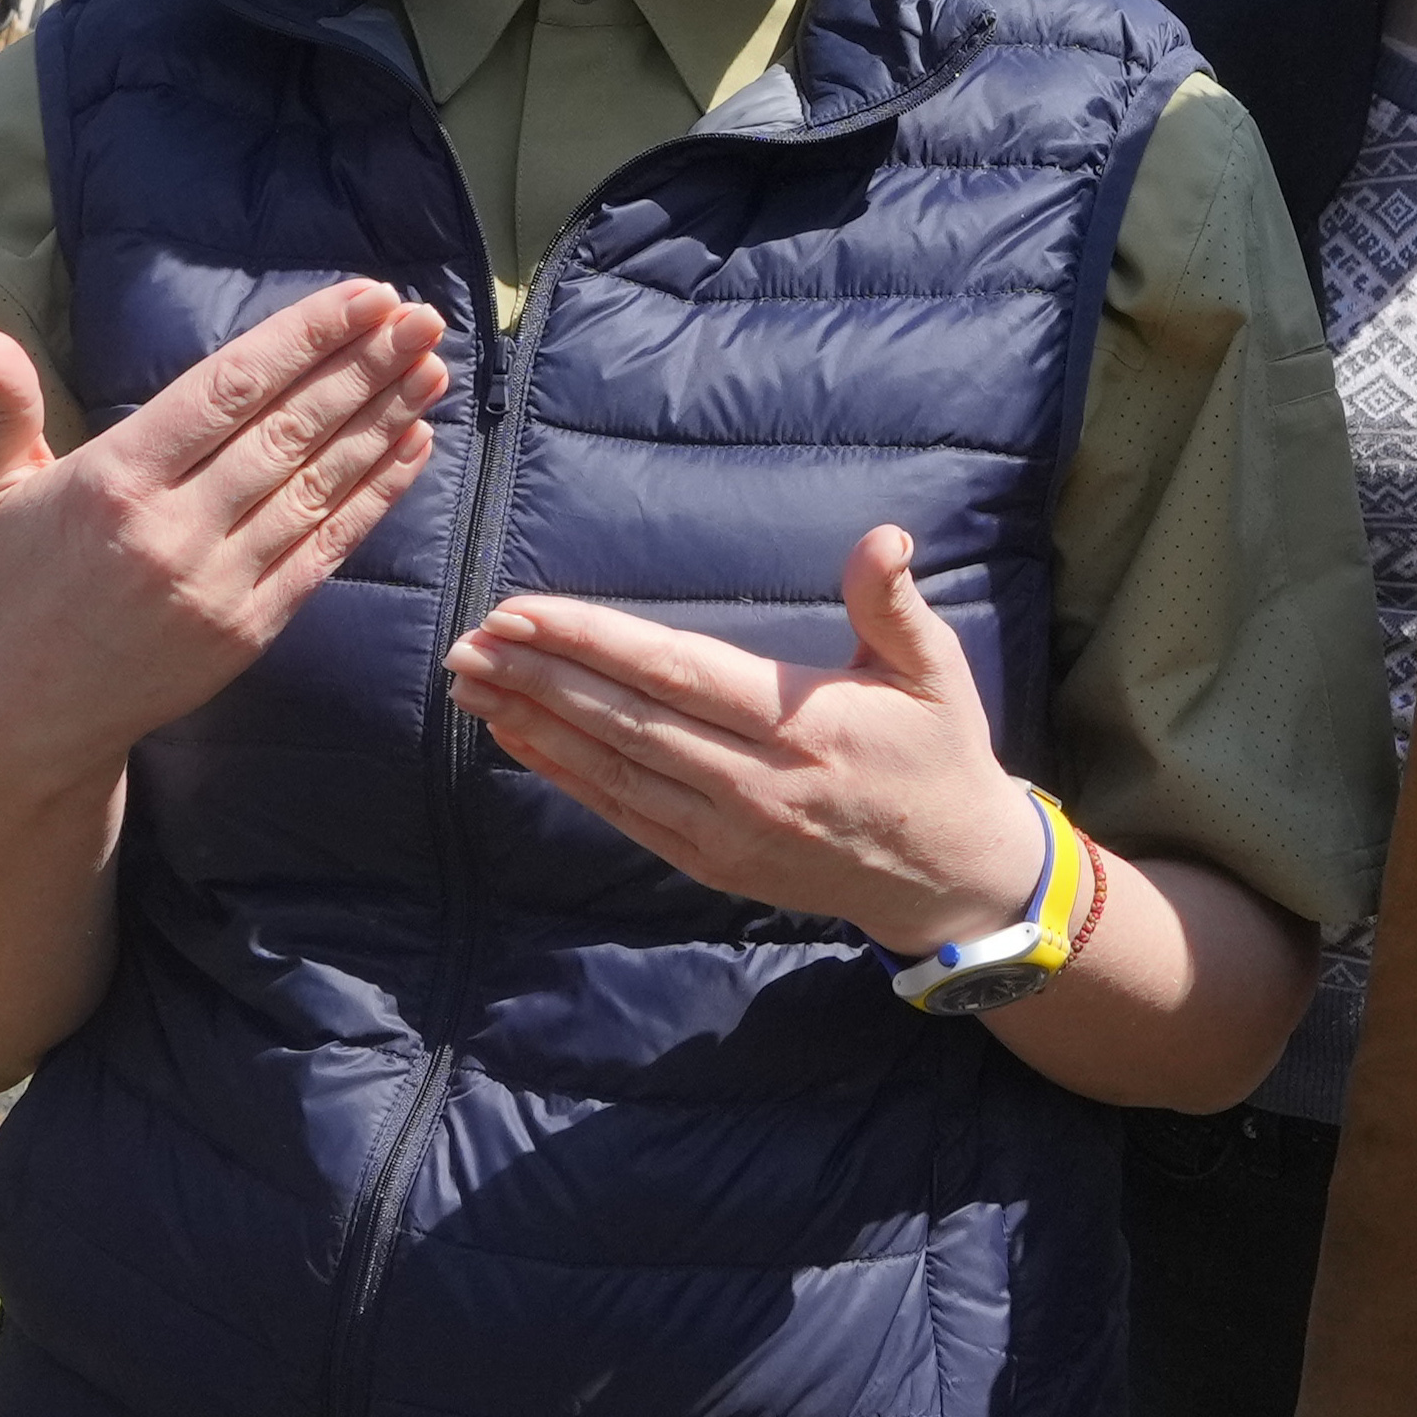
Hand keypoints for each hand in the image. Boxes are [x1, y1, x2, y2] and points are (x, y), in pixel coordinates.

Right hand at [0, 285, 448, 796]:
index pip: (227, 391)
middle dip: (361, 368)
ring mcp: (220, 583)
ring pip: (318, 485)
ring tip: (430, 369)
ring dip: (382, 423)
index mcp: (114, 481)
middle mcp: (174, 530)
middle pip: (287, 431)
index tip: (362, 297)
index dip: (302, 340)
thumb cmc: (9, 583)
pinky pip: (327, 549)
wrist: (31, 713)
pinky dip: (375, 496)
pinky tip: (413, 447)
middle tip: (419, 318)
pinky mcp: (252, 628)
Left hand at [449, 525, 1041, 954]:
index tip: (522, 611)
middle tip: (467, 640)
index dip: (591, 641)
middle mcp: (752, 782)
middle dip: (538, 677)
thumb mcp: (936, 672)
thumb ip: (894, 604)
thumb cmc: (939, 756)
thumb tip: (881, 539)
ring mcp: (727, 830)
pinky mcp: (712, 862)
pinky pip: (623, 814)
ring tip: (469, 682)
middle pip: (624, 720)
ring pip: (611, 770)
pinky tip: (518, 739)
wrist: (950, 876)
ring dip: (534, 724)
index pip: (674, 672)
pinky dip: (564, 775)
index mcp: (799, 724)